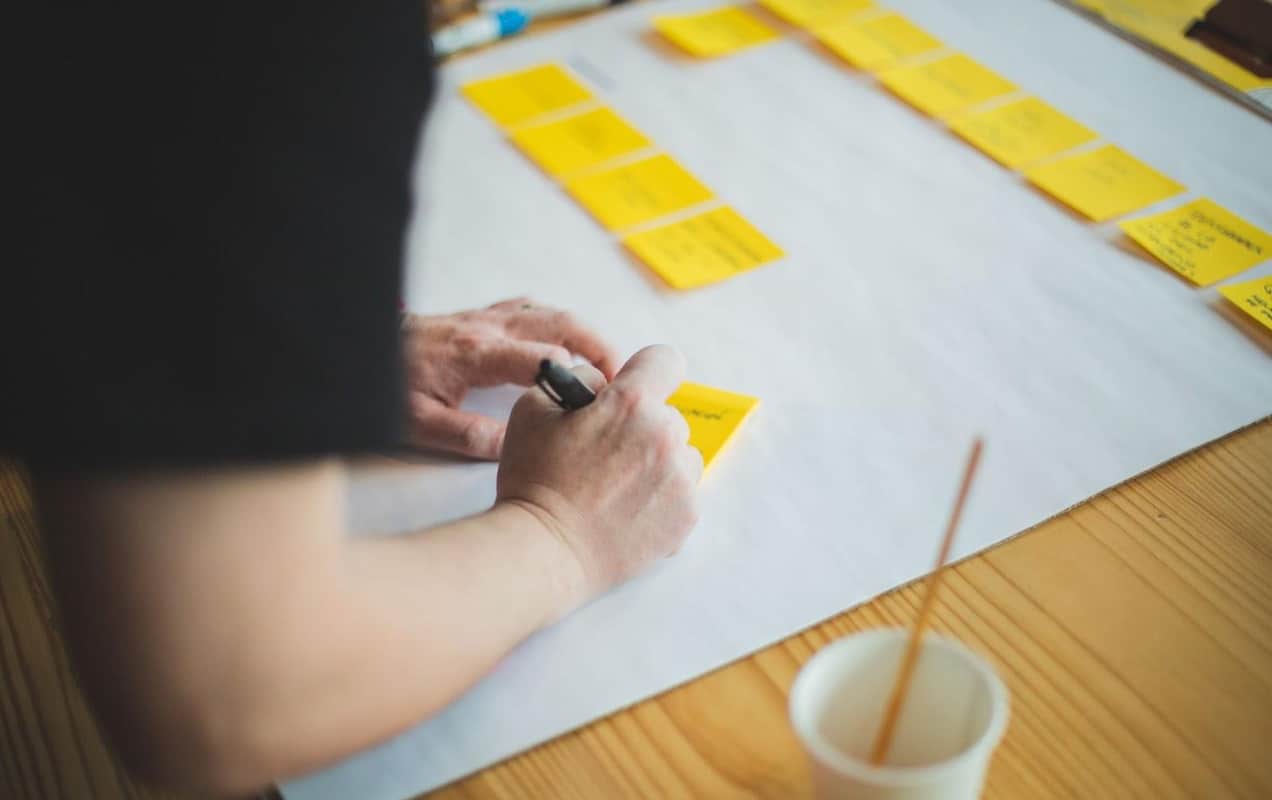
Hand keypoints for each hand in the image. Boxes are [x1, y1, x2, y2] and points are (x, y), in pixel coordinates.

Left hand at [403, 298, 620, 458]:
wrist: (358, 346)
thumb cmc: (389, 385)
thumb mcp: (417, 422)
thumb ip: (466, 436)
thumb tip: (514, 447)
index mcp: (477, 352)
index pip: (544, 356)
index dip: (579, 376)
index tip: (600, 401)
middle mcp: (488, 327)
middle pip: (561, 322)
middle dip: (599, 346)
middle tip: (623, 376)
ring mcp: (486, 316)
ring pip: (551, 312)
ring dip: (585, 333)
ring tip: (608, 363)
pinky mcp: (482, 315)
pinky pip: (532, 310)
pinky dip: (558, 323)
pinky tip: (568, 342)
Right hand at [496, 345, 703, 604]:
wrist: (545, 550)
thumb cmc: (534, 481)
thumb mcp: (534, 409)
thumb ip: (576, 381)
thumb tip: (604, 383)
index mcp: (630, 404)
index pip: (665, 361)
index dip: (645, 372)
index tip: (632, 391)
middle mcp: (664, 436)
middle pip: (669, 415)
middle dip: (642, 427)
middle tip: (607, 454)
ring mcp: (680, 479)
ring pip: (681, 455)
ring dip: (658, 463)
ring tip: (617, 487)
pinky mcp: (686, 516)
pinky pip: (683, 492)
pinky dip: (661, 498)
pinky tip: (627, 511)